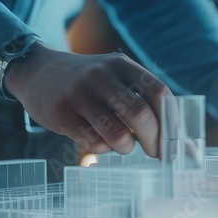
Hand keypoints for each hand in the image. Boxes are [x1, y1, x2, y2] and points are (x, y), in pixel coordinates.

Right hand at [4, 43, 173, 156]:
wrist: (38, 72)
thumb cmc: (89, 83)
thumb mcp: (115, 77)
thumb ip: (142, 99)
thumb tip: (179, 142)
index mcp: (122, 64)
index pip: (158, 92)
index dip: (171, 121)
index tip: (173, 141)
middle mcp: (101, 75)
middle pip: (141, 115)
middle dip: (154, 141)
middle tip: (156, 153)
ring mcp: (79, 94)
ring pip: (118, 134)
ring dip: (127, 147)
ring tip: (123, 144)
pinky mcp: (61, 113)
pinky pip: (93, 143)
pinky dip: (103, 148)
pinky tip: (98, 139)